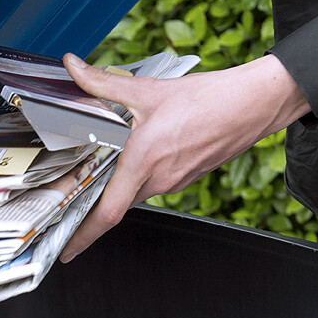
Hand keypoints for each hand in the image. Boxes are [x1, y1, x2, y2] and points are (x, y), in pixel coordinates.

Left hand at [58, 53, 310, 261]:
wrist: (251, 105)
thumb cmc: (207, 100)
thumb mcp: (145, 89)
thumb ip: (101, 82)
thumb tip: (73, 67)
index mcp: (143, 161)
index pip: (107, 212)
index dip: (83, 236)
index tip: (66, 251)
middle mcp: (158, 180)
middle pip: (115, 207)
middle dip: (90, 213)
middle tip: (66, 215)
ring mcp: (173, 182)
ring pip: (133, 193)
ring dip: (113, 190)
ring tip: (93, 179)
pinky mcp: (184, 178)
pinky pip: (151, 185)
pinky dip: (135, 179)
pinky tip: (131, 160)